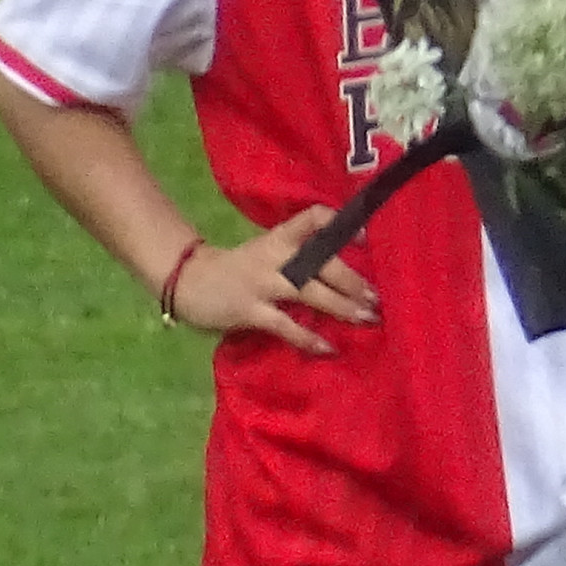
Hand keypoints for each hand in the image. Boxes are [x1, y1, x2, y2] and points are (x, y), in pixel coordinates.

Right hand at [168, 207, 377, 354]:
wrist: (188, 280)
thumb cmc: (239, 267)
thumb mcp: (268, 251)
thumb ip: (300, 257)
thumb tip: (346, 272)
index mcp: (280, 237)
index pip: (312, 217)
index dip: (339, 224)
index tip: (364, 238)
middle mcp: (275, 256)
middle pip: (321, 261)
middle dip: (353, 280)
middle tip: (377, 297)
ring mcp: (262, 283)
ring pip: (310, 291)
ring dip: (341, 306)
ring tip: (367, 318)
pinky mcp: (250, 310)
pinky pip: (286, 326)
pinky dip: (308, 338)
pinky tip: (329, 348)